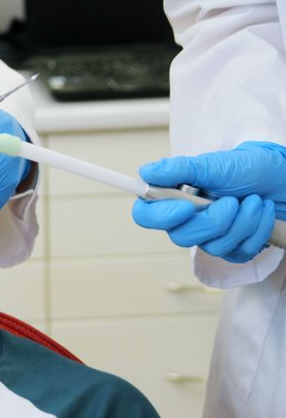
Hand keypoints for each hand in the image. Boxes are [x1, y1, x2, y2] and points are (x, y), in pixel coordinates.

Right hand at [131, 142, 285, 262]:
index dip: (160, 217)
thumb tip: (147, 172)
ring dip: (241, 222)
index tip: (185, 207)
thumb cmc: (246, 169)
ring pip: (213, 247)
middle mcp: (187, 220)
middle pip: (180, 237)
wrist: (281, 179)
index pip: (146, 215)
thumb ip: (179, 169)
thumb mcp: (213, 164)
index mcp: (173, 197)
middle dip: (213, 221)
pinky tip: (261, 213)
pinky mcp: (232, 248)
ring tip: (254, 201)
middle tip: (232, 201)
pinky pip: (238, 252)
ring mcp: (209, 237)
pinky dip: (255, 231)